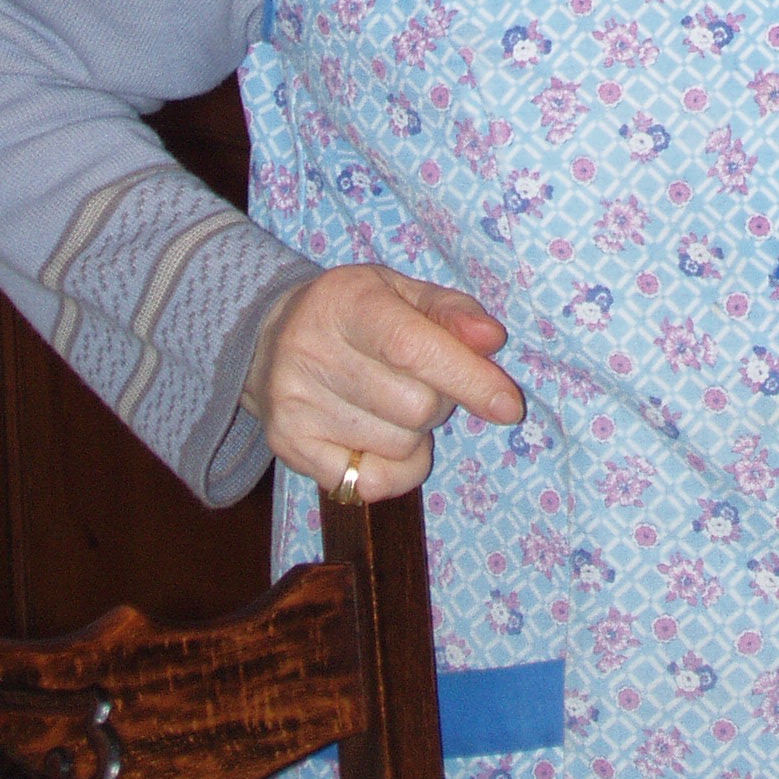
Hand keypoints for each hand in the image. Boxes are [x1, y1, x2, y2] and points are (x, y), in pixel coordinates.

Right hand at [245, 263, 524, 502]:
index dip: (466, 378)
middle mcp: (311, 351)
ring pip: (399, 447)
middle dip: (439, 400)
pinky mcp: (288, 448)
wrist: (270, 340)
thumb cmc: (355, 312)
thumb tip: (492, 340)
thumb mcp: (401, 293)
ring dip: (414, 433)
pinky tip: (374, 437)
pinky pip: (370, 485)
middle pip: (415, 407)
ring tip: (389, 402)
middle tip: (420, 381)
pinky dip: (392, 469)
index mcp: (346, 301)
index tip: (509, 405)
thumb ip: (452, 312)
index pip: (412, 347)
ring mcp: (294, 404)